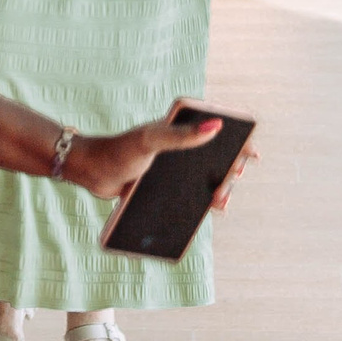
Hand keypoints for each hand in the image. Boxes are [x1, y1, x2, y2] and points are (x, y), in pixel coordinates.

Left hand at [60, 101, 224, 203]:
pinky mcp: (161, 184)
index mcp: (178, 127)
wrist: (90, 172)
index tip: (252, 155)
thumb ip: (181, 135)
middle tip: (230, 182)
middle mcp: (178, 145)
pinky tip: (202, 214)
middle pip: (213, 157)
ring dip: (215, 189)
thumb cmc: (117, 151)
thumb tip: (215, 125)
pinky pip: (186, 193)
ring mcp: (171, 166)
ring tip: (220, 202)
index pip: (215, 129)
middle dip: (227, 170)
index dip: (238, 141)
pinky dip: (197, 202)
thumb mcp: (150, 141)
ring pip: (201, 178)